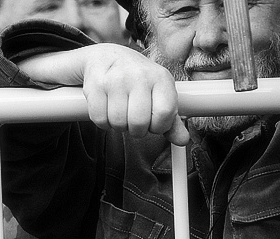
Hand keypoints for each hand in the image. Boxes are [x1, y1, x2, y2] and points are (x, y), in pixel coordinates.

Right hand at [20, 44, 189, 145]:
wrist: (106, 58)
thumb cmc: (136, 80)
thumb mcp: (157, 93)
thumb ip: (170, 118)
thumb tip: (183, 140)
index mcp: (160, 77)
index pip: (165, 113)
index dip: (158, 126)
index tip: (152, 123)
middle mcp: (139, 76)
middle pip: (139, 123)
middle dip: (136, 130)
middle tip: (133, 121)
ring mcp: (116, 80)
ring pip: (118, 123)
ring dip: (118, 126)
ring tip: (120, 113)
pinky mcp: (96, 86)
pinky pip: (100, 119)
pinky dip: (103, 122)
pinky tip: (107, 111)